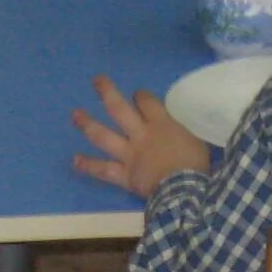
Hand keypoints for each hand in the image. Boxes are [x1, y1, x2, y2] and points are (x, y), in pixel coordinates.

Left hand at [72, 75, 210, 199]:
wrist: (187, 190)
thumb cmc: (196, 165)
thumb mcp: (196, 140)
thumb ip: (182, 132)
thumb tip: (178, 132)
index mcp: (161, 124)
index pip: (146, 101)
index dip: (141, 96)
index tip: (138, 96)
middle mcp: (140, 134)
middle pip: (119, 108)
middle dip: (107, 92)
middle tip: (96, 81)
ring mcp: (129, 154)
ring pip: (103, 136)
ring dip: (88, 124)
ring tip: (75, 114)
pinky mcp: (124, 175)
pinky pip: (103, 170)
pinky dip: (89, 165)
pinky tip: (75, 160)